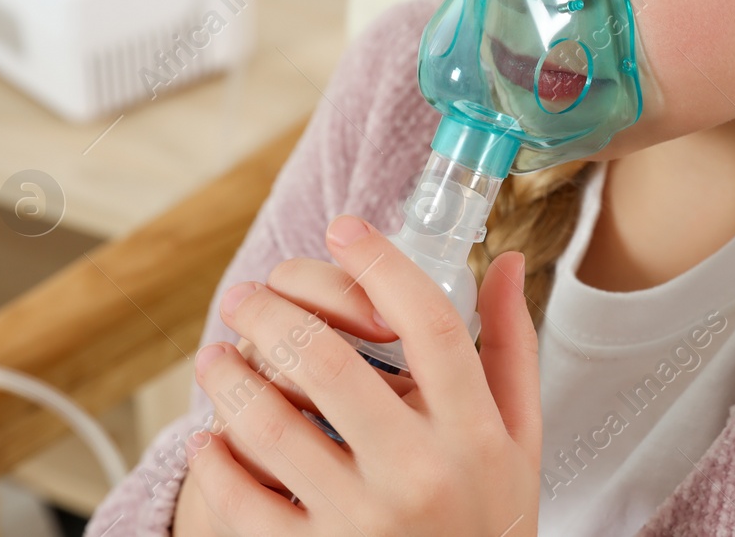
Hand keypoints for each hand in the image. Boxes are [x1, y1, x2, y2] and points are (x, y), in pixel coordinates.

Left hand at [183, 215, 540, 535]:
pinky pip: (243, 500)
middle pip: (328, 361)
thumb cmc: (490, 520)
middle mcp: (420, 475)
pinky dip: (216, 461)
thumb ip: (511, 351)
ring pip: (269, 426)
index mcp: (474, 434)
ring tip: (217, 356)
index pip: (430, 323)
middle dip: (272, 312)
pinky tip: (214, 437)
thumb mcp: (520, 441)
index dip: (381, 263)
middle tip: (246, 296)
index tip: (345, 227)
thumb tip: (508, 261)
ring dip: (229, 379)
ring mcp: (363, 524)